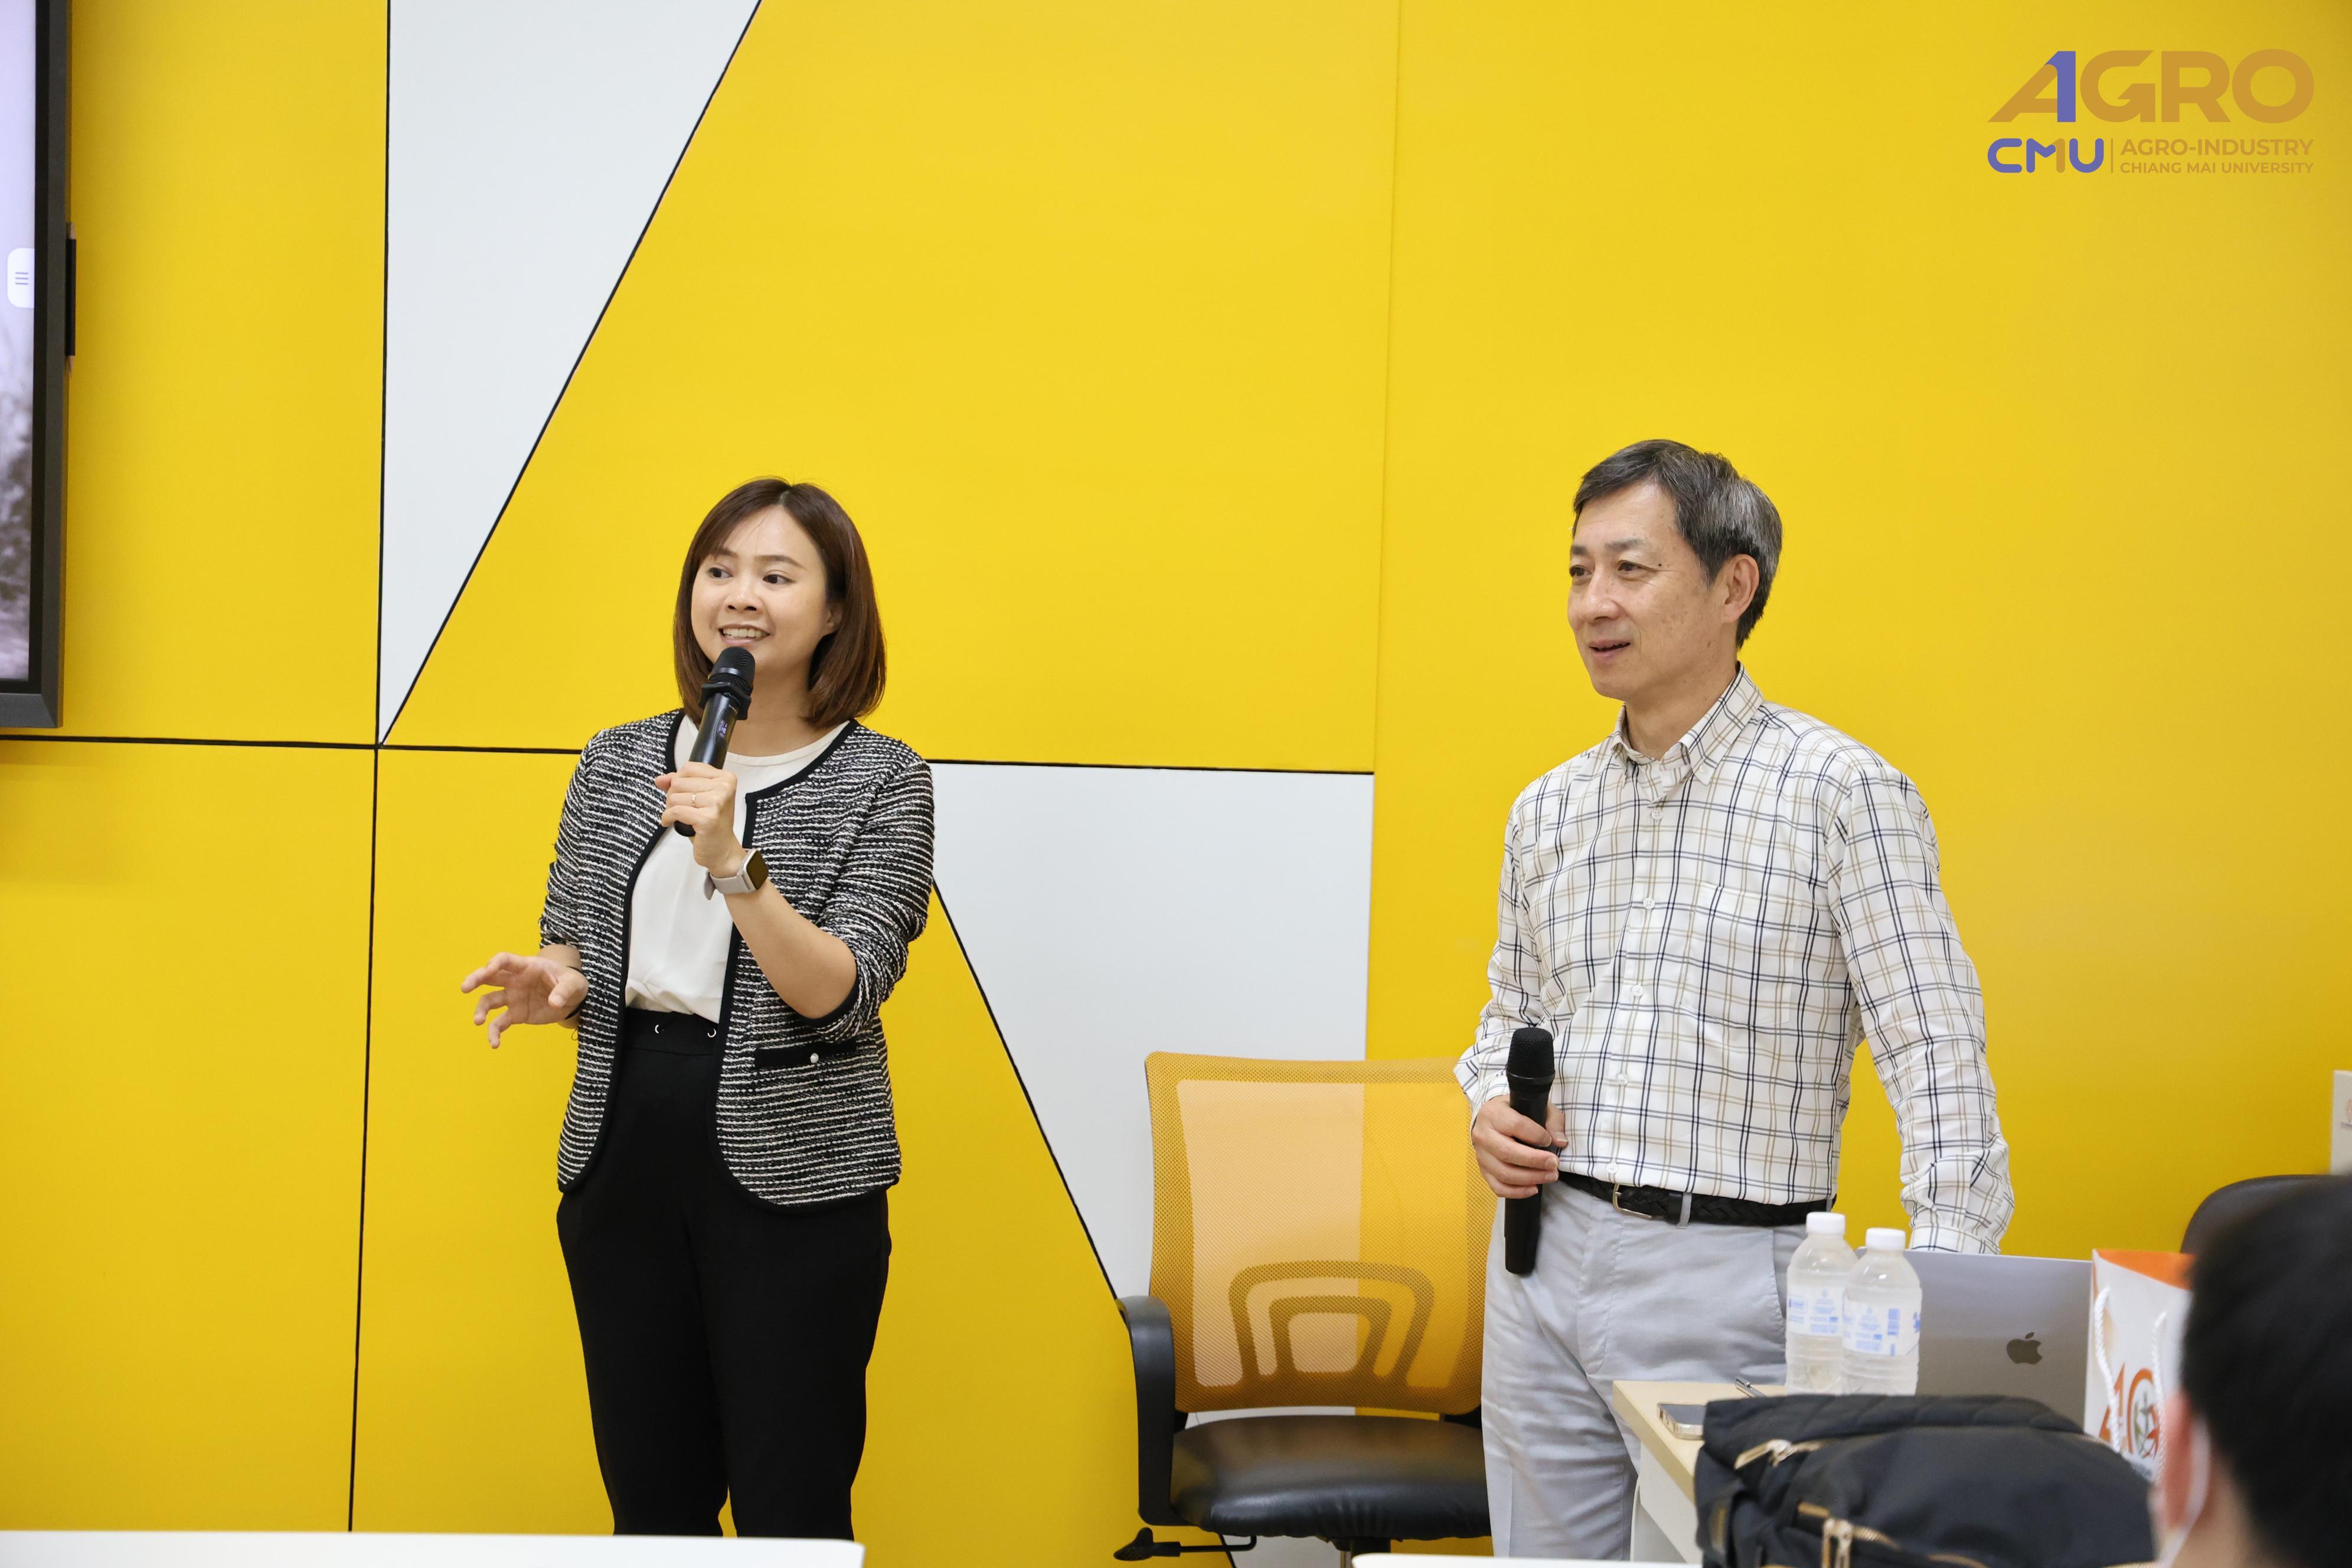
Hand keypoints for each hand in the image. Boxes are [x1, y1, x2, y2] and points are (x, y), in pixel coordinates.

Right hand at [459, 951, 586, 1047]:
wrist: (572, 999)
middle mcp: (514, 981)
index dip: (496, 963)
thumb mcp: (574, 984)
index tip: (489, 969)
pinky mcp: (515, 1014)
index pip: (505, 960)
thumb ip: (564, 991)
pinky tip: (495, 1044)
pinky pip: (499, 1023)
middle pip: (489, 977)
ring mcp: (512, 998)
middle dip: (475, 980)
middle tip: (464, 988)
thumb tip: (554, 1003)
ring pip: (489, 1001)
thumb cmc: (571, 983)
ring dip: (481, 1010)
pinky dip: (494, 1033)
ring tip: (478, 1021)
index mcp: (526, 967)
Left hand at [657, 762, 745, 873]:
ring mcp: (717, 803)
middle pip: (679, 782)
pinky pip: (675, 811)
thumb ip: (679, 784)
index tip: (681, 794)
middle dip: (673, 796)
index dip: (678, 781)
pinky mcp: (707, 819)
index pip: (689, 768)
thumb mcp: (699, 798)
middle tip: (681, 809)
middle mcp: (724, 788)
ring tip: (679, 817)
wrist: (722, 849)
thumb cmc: (712, 823)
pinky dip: (667, 817)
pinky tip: (669, 823)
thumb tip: (660, 779)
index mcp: (725, 778)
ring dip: (670, 808)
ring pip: (675, 796)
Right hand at [1473, 1094, 1566, 1198]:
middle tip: (1554, 1164)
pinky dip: (1517, 1192)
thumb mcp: (1536, 1107)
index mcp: (1493, 1113)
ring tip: (1550, 1176)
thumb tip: (1559, 1142)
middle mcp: (1483, 1134)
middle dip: (1534, 1161)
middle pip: (1507, 1152)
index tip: (1549, 1141)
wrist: (1492, 1119)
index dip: (1536, 1135)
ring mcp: (1481, 1155)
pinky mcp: (1483, 1170)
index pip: (1515, 1126)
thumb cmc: (1517, 1111)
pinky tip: (1533, 1189)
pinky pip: (1498, 1187)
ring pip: (1503, 1173)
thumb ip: (1552, 1121)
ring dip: (1530, 1178)